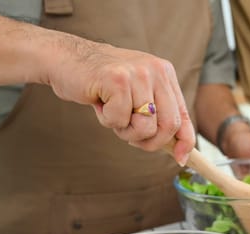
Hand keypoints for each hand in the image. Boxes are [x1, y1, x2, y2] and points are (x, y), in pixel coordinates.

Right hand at [45, 35, 194, 164]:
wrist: (65, 58)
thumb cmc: (101, 83)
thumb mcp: (136, 94)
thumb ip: (156, 114)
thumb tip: (178, 150)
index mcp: (164, 73)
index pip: (183, 115)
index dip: (184, 140)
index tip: (180, 159)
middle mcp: (156, 71)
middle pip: (169, 125)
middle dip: (150, 142)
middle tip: (130, 136)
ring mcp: (138, 74)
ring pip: (145, 127)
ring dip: (125, 131)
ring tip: (112, 112)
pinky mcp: (117, 80)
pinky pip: (120, 120)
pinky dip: (107, 120)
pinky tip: (99, 102)